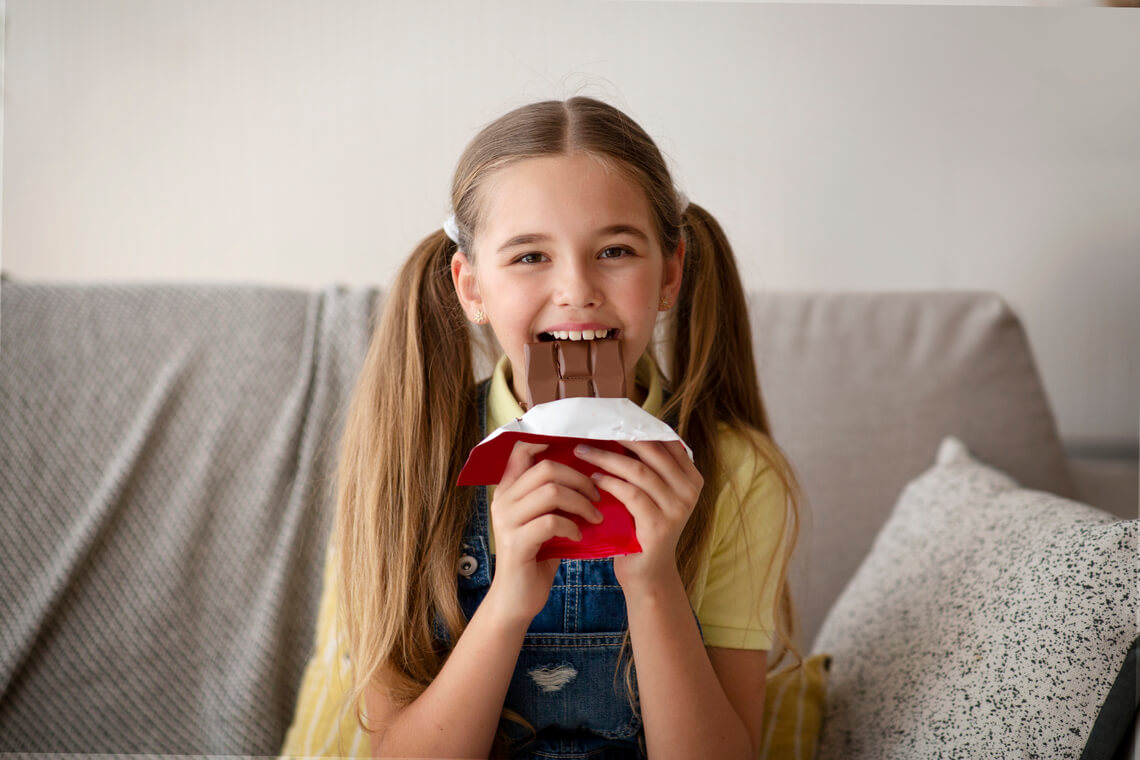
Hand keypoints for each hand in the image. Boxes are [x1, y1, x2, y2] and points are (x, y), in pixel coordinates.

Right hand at [484, 441, 605, 624]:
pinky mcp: (516, 543)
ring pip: (551, 491)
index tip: (580, 451)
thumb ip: (554, 494)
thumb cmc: (538, 554)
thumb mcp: (544, 518)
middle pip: (546, 467)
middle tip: (598, 495)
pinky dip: (572, 526)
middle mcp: (503, 500)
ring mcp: (507, 521)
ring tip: (595, 516)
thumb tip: (591, 469)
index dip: (550, 442)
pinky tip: (580, 537)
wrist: (518, 598)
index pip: (522, 448)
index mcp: (508, 489)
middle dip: (580, 478)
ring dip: (581, 502)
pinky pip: (551, 521)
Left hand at [573, 440, 703, 593]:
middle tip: (589, 433)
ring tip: (582, 453)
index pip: (665, 440)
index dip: (636, 427)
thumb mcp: (650, 493)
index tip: (608, 419)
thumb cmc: (641, 527)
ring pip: (639, 471)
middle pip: (652, 450)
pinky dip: (610, 483)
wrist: (646, 573)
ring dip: (606, 458)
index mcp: (691, 477)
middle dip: (618, 438)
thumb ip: (645, 466)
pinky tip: (593, 479)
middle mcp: (689, 490)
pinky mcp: (660, 526)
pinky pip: (632, 494)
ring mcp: (678, 508)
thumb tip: (615, 428)